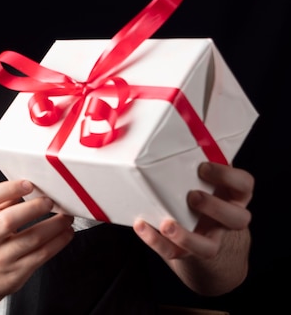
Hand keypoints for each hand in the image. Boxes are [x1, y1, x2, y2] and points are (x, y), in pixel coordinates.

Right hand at [0, 179, 73, 311]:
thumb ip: (2, 203)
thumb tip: (25, 186)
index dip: (8, 189)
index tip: (28, 184)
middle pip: (8, 220)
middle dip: (34, 208)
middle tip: (50, 202)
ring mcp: (2, 258)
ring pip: (32, 239)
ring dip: (54, 225)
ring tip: (66, 217)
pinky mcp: (17, 272)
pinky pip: (42, 255)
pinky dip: (58, 242)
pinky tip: (65, 233)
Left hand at [133, 161, 253, 294]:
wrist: (201, 233)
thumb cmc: (199, 191)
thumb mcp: (202, 177)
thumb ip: (192, 161)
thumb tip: (170, 131)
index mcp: (233, 195)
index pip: (244, 184)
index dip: (227, 176)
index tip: (203, 167)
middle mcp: (228, 219)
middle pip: (237, 219)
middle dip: (214, 207)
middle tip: (192, 196)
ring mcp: (210, 239)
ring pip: (209, 247)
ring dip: (186, 237)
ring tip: (167, 224)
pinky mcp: (188, 253)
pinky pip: (174, 253)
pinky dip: (156, 242)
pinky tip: (142, 226)